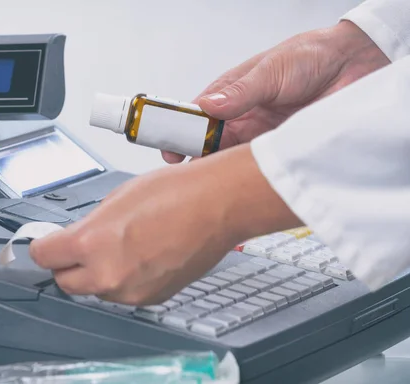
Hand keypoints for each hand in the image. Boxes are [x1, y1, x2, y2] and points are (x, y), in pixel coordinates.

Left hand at [29, 144, 300, 304]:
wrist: (217, 206)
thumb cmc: (175, 193)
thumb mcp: (115, 198)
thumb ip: (89, 226)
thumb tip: (78, 238)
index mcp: (91, 244)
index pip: (43, 257)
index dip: (44, 246)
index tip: (47, 243)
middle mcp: (108, 275)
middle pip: (66, 282)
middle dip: (68, 266)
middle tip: (80, 249)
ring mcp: (131, 292)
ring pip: (96, 291)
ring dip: (98, 274)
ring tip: (122, 247)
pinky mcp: (152, 298)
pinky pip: (124, 294)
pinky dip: (125, 280)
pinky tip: (141, 256)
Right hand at [162, 20, 389, 163]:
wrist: (357, 64)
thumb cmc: (311, 56)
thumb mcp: (271, 71)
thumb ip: (239, 92)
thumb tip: (206, 107)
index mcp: (232, 94)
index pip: (197, 117)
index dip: (180, 134)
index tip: (170, 150)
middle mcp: (243, 116)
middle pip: (209, 143)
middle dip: (195, 158)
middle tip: (185, 173)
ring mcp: (261, 135)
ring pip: (231, 158)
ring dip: (221, 169)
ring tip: (209, 183)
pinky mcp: (280, 149)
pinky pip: (258, 166)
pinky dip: (248, 175)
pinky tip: (240, 182)